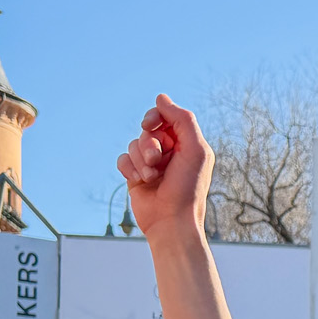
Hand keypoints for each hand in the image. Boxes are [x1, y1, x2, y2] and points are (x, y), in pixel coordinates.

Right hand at [117, 94, 211, 239]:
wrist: (171, 221)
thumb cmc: (188, 188)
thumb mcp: (194, 149)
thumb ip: (182, 119)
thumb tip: (160, 97)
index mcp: (187, 143)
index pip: (166, 116)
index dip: (155, 116)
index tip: (149, 124)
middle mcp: (169, 151)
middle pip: (147, 129)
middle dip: (148, 143)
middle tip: (157, 160)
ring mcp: (151, 163)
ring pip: (134, 144)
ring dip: (141, 159)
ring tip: (152, 177)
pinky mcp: (136, 175)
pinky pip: (123, 158)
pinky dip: (129, 168)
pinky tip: (139, 181)